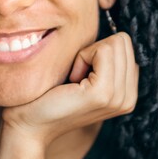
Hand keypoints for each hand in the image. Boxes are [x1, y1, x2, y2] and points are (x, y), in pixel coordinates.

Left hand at [0, 32, 138, 148]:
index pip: (126, 46)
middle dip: (94, 50)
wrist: (29, 126)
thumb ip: (104, 60)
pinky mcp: (103, 93)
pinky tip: (71, 80)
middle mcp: (128, 98)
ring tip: (73, 80)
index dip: (98, 51)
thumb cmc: (49, 96)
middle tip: (75, 76)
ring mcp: (118, 97)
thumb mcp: (84, 76)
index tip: (80, 74)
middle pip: (123, 41)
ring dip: (87, 54)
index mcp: (128, 93)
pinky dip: (82, 57)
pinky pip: (102, 50)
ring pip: (115, 43)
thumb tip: (112, 32)